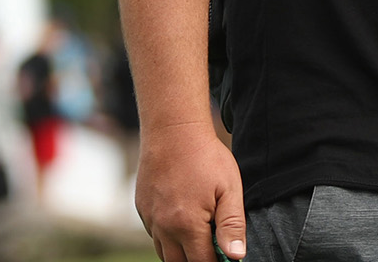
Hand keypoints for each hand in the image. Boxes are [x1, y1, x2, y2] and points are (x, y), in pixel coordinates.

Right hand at [137, 122, 245, 261]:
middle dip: (197, 261)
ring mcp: (149, 218)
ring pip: (164, 252)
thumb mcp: (229, 189)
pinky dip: (167, 237)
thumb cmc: (206, 157)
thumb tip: (236, 257)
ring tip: (199, 236)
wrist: (173, 129)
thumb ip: (232, 225)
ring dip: (181, 252)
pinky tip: (182, 221)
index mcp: (187, 225)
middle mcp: (164, 227)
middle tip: (213, 249)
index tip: (226, 258)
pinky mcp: (141, 208)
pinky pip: (154, 235)